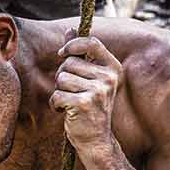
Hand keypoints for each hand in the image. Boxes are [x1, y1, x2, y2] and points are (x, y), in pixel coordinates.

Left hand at [51, 35, 123, 155]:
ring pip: (61, 78)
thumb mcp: (89, 79)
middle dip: (62, 76)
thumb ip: (80, 54)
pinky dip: (56, 105)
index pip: (92, 43)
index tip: (62, 53)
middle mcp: (108, 78)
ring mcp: (98, 91)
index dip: (73, 45)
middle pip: (69, 62)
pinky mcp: (84, 103)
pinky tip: (66, 112)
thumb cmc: (90, 107)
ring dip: (59, 91)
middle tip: (71, 91)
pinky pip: (57, 95)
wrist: (96, 140)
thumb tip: (69, 30)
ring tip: (70, 102)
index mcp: (113, 69)